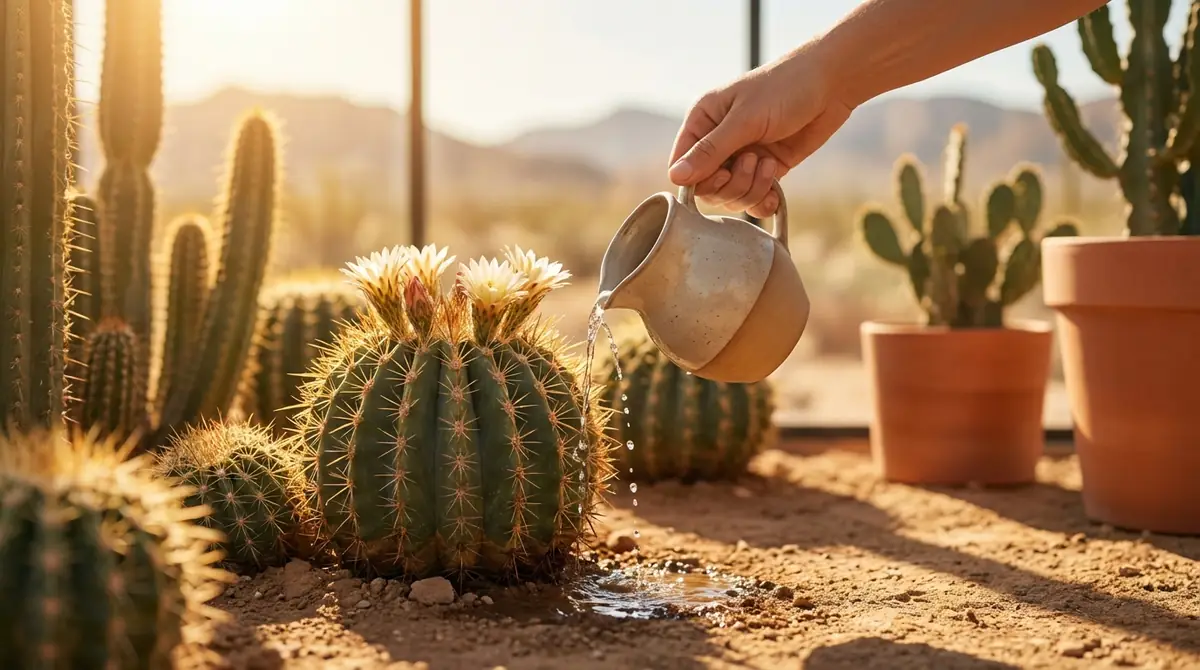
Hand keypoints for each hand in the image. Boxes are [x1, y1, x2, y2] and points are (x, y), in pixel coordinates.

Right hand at [667, 39, 854, 217]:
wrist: (831, 84)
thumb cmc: (785, 88)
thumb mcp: (745, 119)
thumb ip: (710, 151)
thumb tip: (674, 177)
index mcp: (703, 121)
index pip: (682, 165)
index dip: (699, 179)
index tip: (723, 172)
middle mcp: (719, 141)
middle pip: (707, 187)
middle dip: (731, 184)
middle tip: (753, 162)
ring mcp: (743, 157)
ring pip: (732, 196)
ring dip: (751, 189)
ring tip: (770, 165)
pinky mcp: (766, 169)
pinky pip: (755, 198)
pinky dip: (763, 200)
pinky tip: (775, 191)